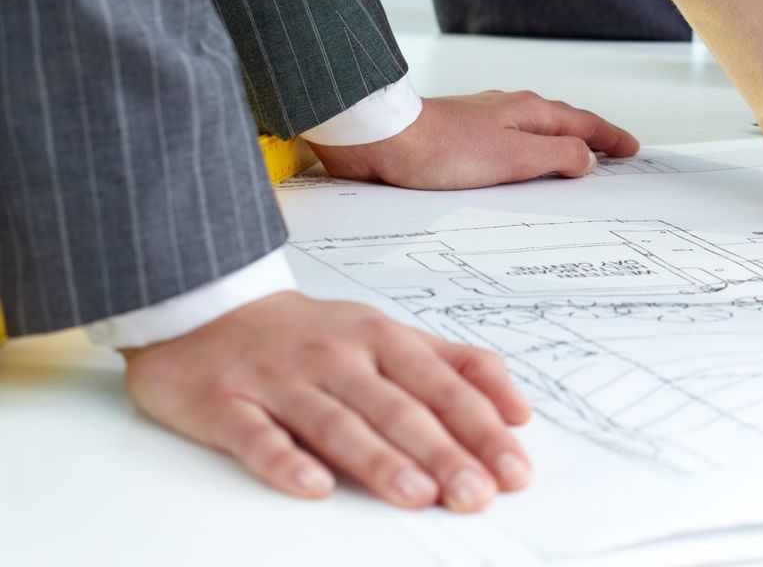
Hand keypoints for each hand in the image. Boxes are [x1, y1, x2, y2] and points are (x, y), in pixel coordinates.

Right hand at [124, 291, 532, 509]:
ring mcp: (279, 379)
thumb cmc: (313, 334)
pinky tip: (315, 487)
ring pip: (336, 423)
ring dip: (380, 459)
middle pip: (397, 408)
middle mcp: (336, 356)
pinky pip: (257, 436)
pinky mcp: (224, 403)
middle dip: (443, 453)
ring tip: (418, 494)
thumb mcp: (389, 336)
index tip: (514, 469)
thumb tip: (517, 410)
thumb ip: (455, 366)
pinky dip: (286, 462)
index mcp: (382, 339)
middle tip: (477, 495)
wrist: (208, 305)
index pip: (443, 386)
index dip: (482, 428)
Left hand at [316, 91, 638, 188]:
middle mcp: (507, 109)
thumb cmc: (440, 148)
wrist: (380, 138)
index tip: (631, 149)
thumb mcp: (513, 157)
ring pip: (532, 132)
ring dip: (556, 147)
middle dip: (588, 138)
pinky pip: (506, 144)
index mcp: (528, 111)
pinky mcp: (458, 137)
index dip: (610, 138)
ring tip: (570, 166)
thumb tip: (587, 159)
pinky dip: (525, 155)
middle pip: (560, 123)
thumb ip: (556, 157)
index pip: (583, 124)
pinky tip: (515, 171)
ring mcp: (482, 121)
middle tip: (611, 155)